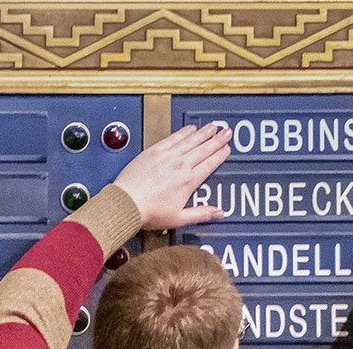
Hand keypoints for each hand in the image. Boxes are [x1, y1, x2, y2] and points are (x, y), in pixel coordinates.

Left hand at [111, 123, 231, 229]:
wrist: (125, 203)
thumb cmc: (148, 212)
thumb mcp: (178, 218)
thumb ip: (201, 213)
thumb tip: (218, 213)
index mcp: (188, 181)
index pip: (210, 164)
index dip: (220, 155)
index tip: (226, 149)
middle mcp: (180, 165)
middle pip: (204, 148)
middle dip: (218, 139)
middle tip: (226, 132)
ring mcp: (168, 156)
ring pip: (191, 140)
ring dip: (204, 132)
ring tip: (214, 126)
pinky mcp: (154, 151)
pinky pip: (174, 138)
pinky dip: (184, 132)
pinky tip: (190, 128)